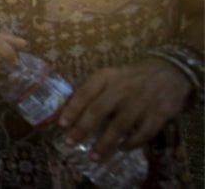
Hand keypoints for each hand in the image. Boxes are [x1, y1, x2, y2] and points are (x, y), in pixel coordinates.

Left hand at [59, 58, 192, 158]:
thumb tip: (65, 110)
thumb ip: (90, 91)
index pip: (85, 93)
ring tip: (94, 157)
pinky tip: (122, 149)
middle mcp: (122, 88)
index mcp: (106, 77)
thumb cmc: (130, 78)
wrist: (168, 72)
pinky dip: (132, 143)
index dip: (72, 109)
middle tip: (70, 143)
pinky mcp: (159, 113)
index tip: (62, 125)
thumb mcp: (109, 77)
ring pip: (120, 126)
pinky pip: (143, 133)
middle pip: (99, 110)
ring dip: (105, 143)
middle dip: (83, 129)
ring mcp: (142, 101)